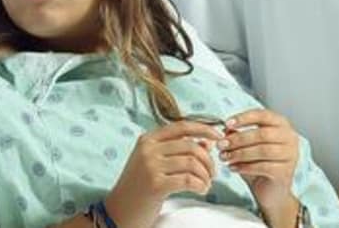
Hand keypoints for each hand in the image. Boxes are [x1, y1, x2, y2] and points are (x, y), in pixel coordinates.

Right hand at [104, 120, 221, 227]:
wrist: (119, 210)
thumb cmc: (140, 186)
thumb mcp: (156, 163)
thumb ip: (180, 150)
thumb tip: (208, 141)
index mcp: (148, 139)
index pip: (182, 126)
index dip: (204, 129)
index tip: (219, 136)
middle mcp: (148, 149)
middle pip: (191, 146)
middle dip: (208, 160)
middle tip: (212, 174)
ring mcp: (150, 166)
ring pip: (192, 163)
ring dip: (206, 175)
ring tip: (206, 184)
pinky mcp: (155, 184)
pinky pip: (189, 180)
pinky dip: (201, 185)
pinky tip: (201, 190)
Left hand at [221, 109, 300, 226]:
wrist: (271, 191)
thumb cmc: (259, 164)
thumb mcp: (247, 146)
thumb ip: (238, 135)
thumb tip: (226, 129)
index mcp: (281, 125)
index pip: (263, 115)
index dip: (244, 118)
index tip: (227, 123)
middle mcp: (290, 138)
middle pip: (262, 134)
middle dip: (238, 139)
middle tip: (221, 144)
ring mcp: (290, 155)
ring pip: (262, 150)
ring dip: (240, 153)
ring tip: (224, 157)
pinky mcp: (285, 172)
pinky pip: (263, 167)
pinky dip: (245, 167)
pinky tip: (233, 168)